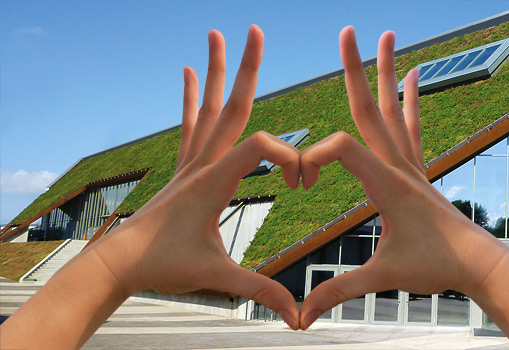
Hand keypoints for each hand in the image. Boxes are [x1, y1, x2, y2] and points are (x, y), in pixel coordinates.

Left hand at [91, 25, 300, 328]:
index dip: (288, 157)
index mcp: (214, 180)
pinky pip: (190, 123)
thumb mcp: (217, 277)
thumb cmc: (163, 266)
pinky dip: (192, 97)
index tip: (302, 185)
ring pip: (208, 107)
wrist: (121, 263)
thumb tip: (296, 315)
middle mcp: (201, 162)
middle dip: (245, 68)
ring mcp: (190, 161)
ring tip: (218, 36)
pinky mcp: (183, 167)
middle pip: (230, 106)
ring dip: (216, 72)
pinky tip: (189, 74)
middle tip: (253, 31)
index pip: (259, 146)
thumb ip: (259, 289)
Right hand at [298, 26, 507, 328]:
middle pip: (369, 108)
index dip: (312, 159)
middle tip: (349, 34)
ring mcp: (411, 164)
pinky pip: (411, 125)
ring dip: (385, 73)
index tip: (300, 183)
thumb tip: (302, 314)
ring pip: (393, 109)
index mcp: (386, 184)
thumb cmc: (436, 267)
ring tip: (385, 38)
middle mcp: (398, 164)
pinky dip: (410, 98)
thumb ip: (340, 290)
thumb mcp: (382, 277)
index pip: (341, 147)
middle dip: (355, 70)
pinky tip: (414, 76)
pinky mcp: (418, 170)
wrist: (479, 264)